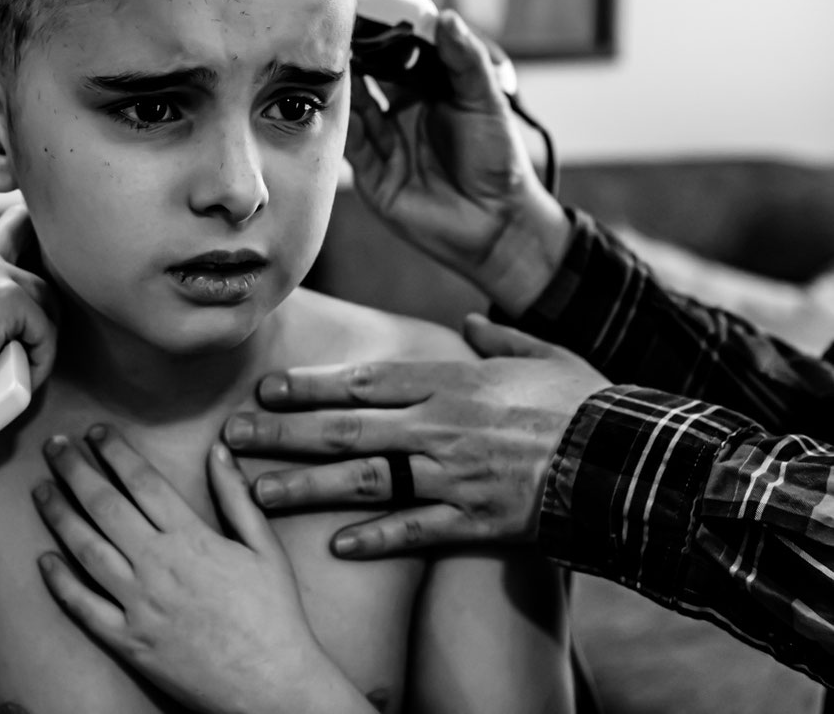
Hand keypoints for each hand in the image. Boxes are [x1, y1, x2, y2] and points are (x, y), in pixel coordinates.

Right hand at [0, 205, 56, 416]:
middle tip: (34, 345)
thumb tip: (21, 325)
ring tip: (19, 370)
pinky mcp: (6, 298)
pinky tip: (19, 379)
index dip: (39, 232)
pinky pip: (46, 331)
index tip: (46, 249)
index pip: (15, 223)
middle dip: (50, 304)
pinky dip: (39, 361)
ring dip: (42, 340)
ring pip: (48, 302)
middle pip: (45, 263)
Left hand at [32, 425, 371, 713]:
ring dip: (59, 515)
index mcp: (191, 538)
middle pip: (104, 505)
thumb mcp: (265, 548)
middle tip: (53, 447)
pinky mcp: (128, 640)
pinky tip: (43, 560)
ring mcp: (138, 604)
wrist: (272, 684)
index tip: (95, 433)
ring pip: (85, 548)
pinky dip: (60, 581)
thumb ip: (236, 497)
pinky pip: (84, 606)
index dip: (114, 452)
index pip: (142, 481)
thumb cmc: (274, 616)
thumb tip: (218, 450)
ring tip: (41, 490)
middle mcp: (158, 565)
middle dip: (74, 470)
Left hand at [224, 315, 608, 554]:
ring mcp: (456, 476)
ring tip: (258, 493)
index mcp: (452, 381)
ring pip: (365, 481)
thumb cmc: (590, 403)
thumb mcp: (547, 353)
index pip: (363, 380)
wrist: (633, 461)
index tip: (266, 389)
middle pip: (345, 429)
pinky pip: (416, 532)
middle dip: (283, 434)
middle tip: (232, 438)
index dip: (308, 385)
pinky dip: (375, 539)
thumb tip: (473, 319)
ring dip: (306, 488)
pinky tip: (335, 546)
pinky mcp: (477, 521)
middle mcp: (441, 426)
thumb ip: (501, 337)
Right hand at [346, 10, 569, 313]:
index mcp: (429, 95)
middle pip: (369, 81)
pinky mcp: (372, 175)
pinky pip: (349, 146)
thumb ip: (465, 60)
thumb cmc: (499, 162)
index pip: (398, 58)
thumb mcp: (486, 102)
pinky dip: (339, 125)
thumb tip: (446, 17)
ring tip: (331, 62)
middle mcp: (402, 117)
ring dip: (343, 88)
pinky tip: (333, 103)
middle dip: (354, 59)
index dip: (384, 38)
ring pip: (353, 110)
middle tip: (337, 34)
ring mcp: (385, 145)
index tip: (366, 12)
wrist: (496, 223)